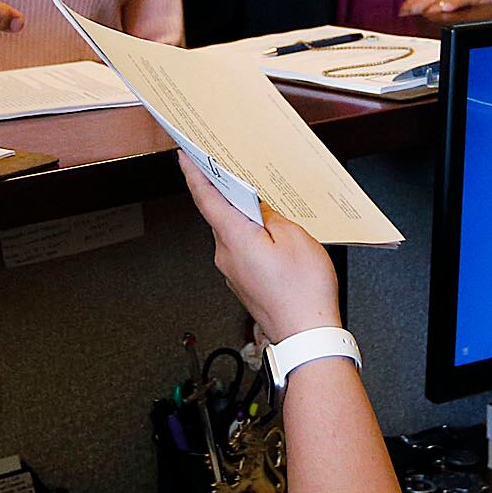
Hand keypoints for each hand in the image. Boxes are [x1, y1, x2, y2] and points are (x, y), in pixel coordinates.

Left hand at [176, 156, 340, 342]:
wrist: (306, 335)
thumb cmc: (303, 293)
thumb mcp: (295, 237)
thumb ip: (272, 215)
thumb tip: (260, 208)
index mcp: (234, 238)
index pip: (206, 198)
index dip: (194, 174)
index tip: (185, 157)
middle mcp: (226, 256)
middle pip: (220, 215)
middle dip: (229, 194)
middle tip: (236, 173)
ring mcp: (232, 272)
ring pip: (233, 234)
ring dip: (246, 219)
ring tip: (268, 210)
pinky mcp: (243, 283)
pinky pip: (242, 252)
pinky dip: (252, 239)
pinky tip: (272, 239)